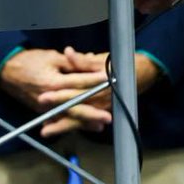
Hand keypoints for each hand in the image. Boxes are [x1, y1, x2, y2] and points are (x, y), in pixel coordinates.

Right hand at [0, 48, 110, 136]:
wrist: (7, 70)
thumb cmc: (29, 61)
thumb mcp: (50, 57)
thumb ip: (70, 62)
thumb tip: (89, 63)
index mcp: (53, 82)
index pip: (78, 82)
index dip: (94, 81)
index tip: (109, 81)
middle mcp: (50, 97)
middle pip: (75, 106)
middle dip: (92, 112)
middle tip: (107, 117)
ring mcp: (45, 106)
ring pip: (67, 116)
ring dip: (83, 122)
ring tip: (99, 126)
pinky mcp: (41, 110)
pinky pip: (57, 119)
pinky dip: (69, 124)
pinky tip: (79, 128)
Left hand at [36, 48, 160, 136]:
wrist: (141, 74)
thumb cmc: (119, 65)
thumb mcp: (101, 60)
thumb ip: (82, 60)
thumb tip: (68, 52)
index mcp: (99, 87)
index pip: (75, 93)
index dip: (59, 96)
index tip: (43, 98)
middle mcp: (101, 102)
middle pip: (77, 112)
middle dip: (59, 118)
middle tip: (43, 125)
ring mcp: (103, 109)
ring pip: (81, 120)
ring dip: (64, 126)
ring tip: (47, 131)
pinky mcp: (102, 112)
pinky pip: (86, 121)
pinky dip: (73, 124)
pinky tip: (59, 127)